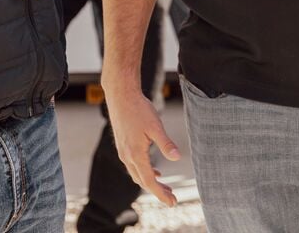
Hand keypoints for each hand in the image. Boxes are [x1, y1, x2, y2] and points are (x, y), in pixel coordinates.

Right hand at [104, 80, 180, 205]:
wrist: (120, 96)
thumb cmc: (139, 109)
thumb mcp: (156, 126)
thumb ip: (166, 143)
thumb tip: (177, 157)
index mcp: (135, 154)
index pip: (149, 181)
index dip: (161, 194)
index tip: (172, 203)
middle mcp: (127, 156)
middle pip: (143, 181)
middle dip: (158, 191)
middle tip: (172, 198)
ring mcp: (124, 152)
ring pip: (138, 174)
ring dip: (151, 182)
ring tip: (166, 187)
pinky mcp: (124, 146)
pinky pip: (134, 166)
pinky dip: (145, 172)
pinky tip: (155, 172)